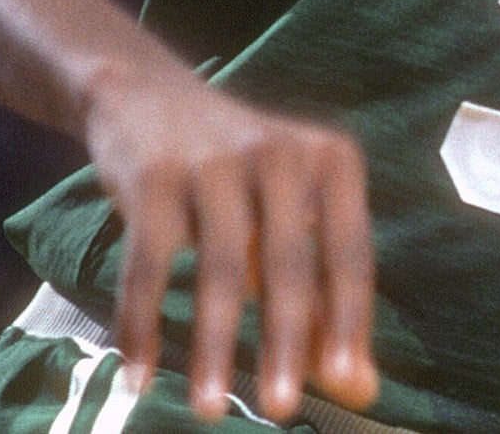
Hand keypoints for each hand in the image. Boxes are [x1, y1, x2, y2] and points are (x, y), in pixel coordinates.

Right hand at [84, 60, 377, 422]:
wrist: (147, 97)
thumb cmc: (238, 177)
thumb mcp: (290, 222)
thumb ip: (325, 303)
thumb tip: (362, 391)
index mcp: (331, 161)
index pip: (350, 252)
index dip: (348, 320)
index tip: (345, 382)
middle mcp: (280, 152)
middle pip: (290, 263)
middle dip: (285, 344)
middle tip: (282, 410)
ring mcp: (214, 160)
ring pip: (220, 269)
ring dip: (212, 347)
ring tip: (208, 411)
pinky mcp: (152, 175)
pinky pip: (148, 264)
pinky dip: (142, 323)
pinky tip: (138, 375)